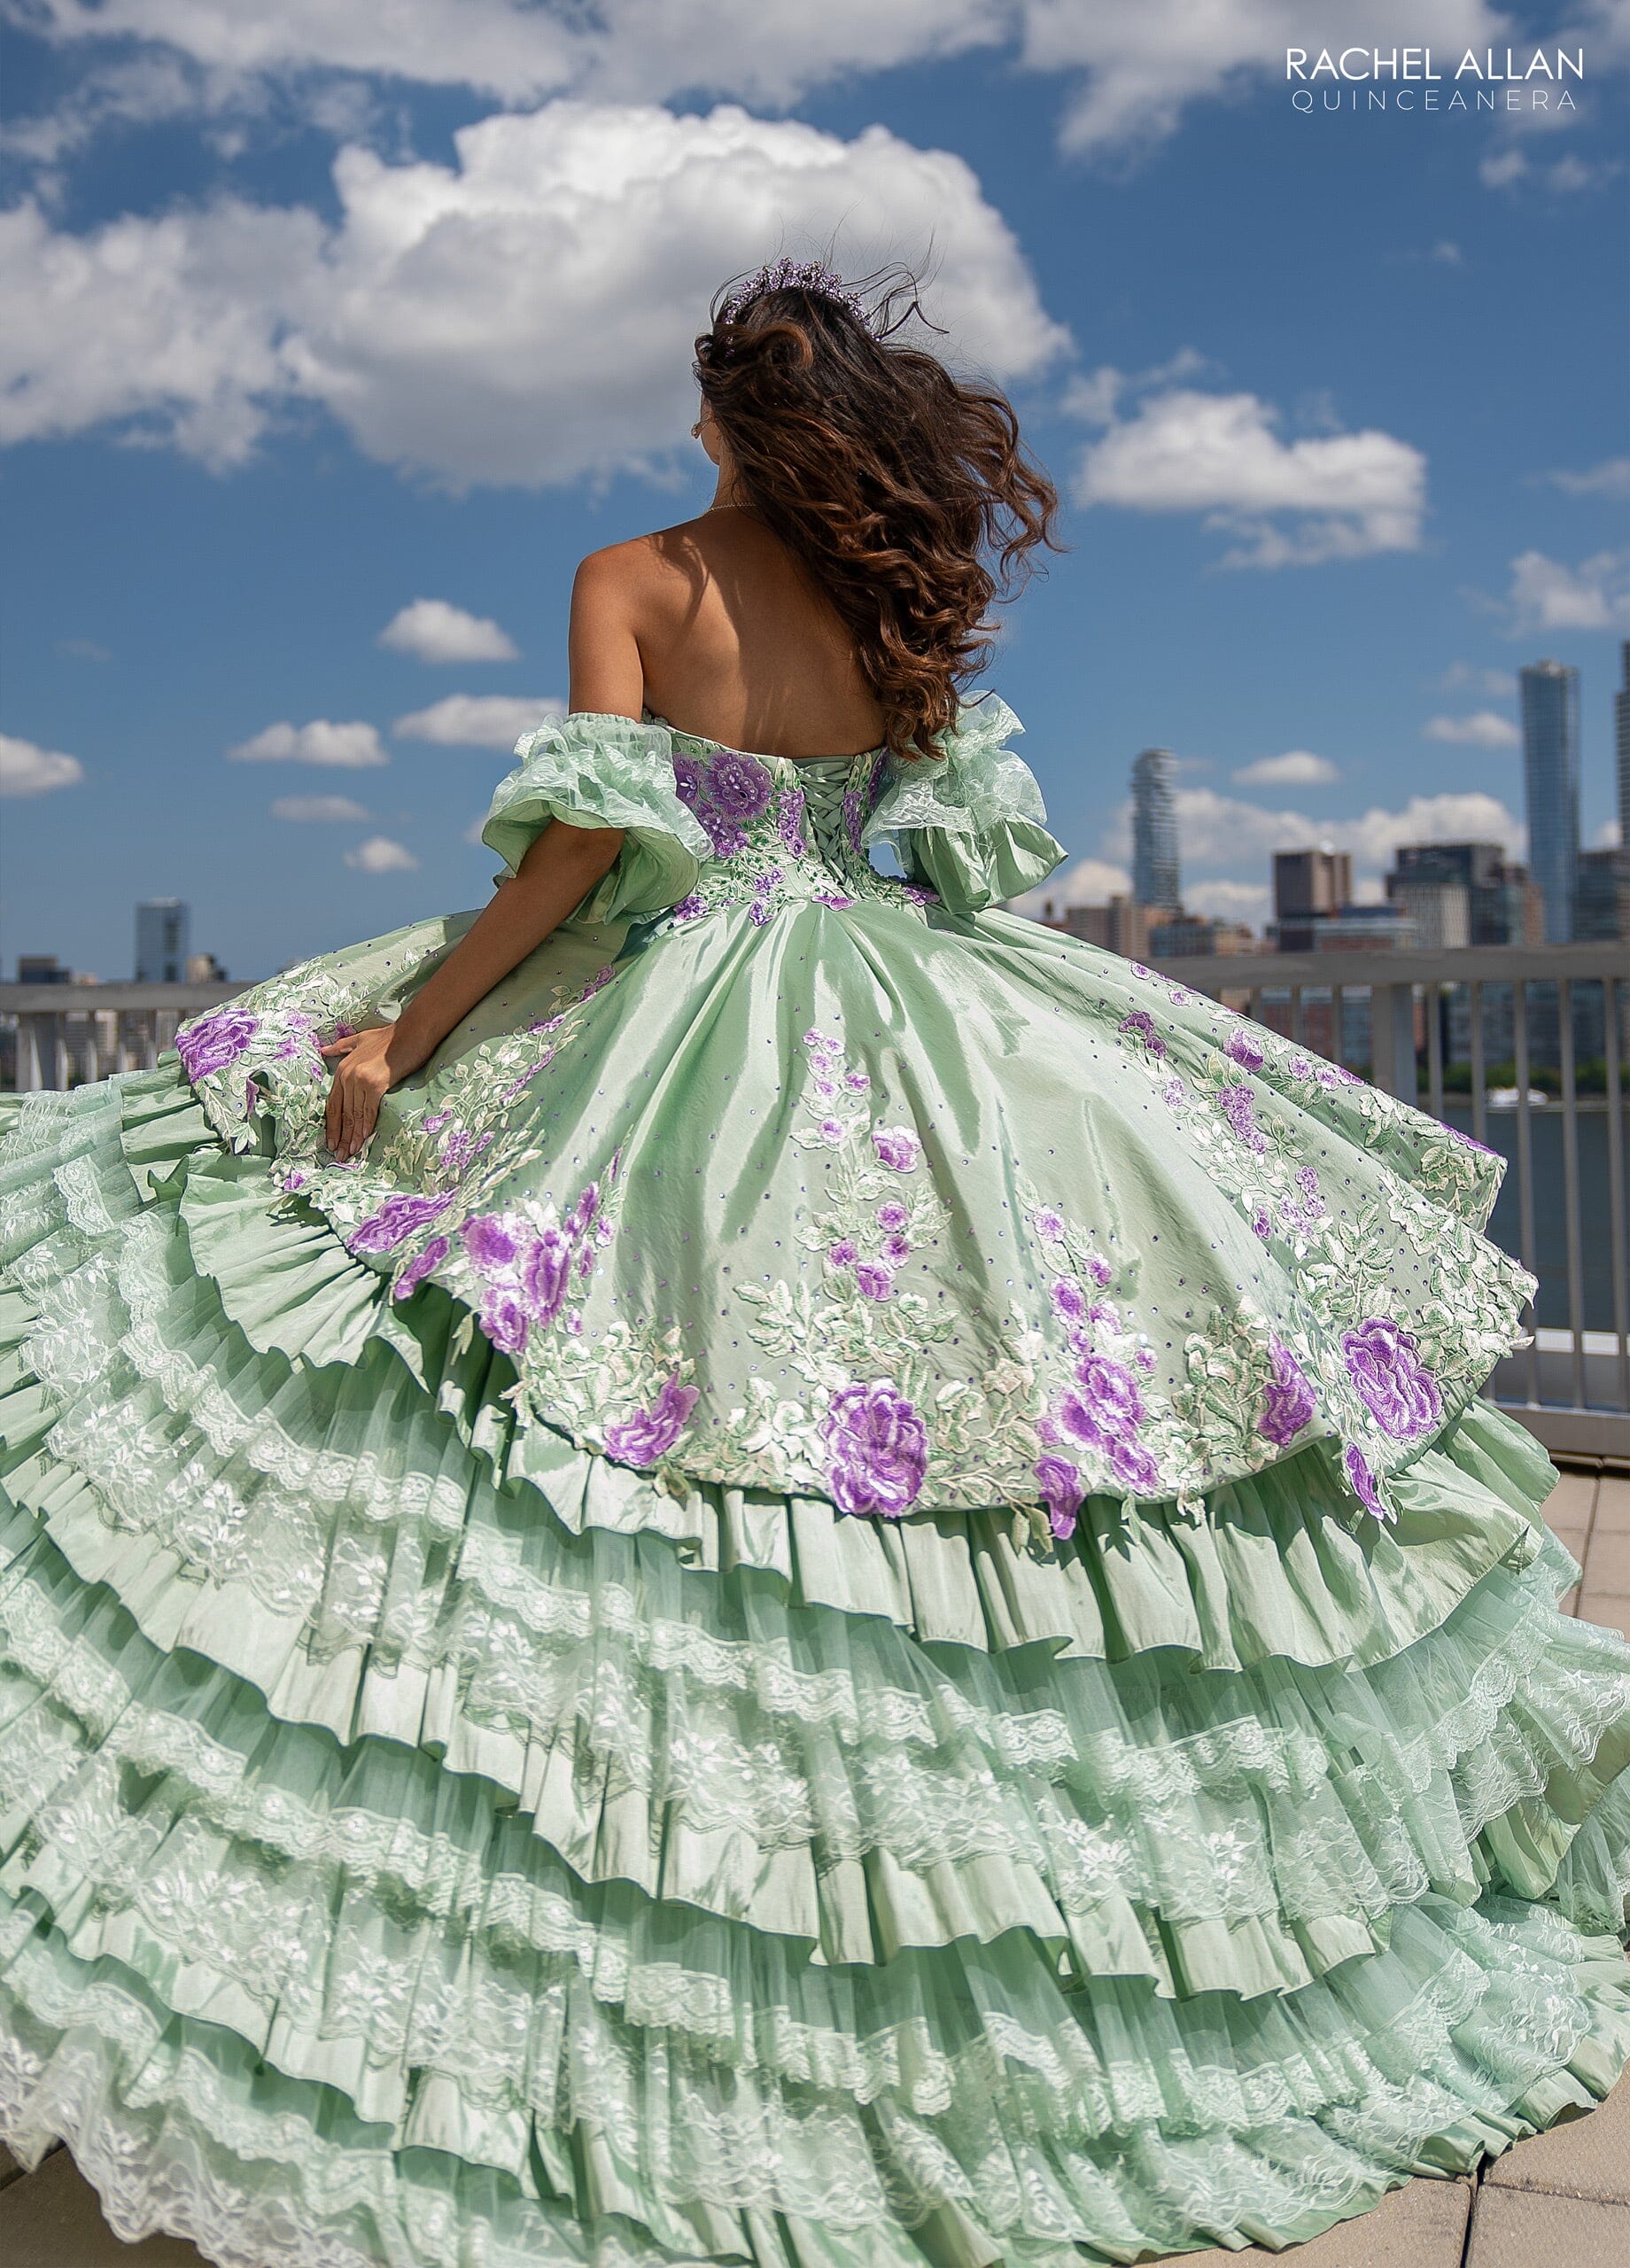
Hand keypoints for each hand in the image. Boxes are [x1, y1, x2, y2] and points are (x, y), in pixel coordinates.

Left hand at [319, 1025, 425, 1160]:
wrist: (412, 1032)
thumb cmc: (391, 1036)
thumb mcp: (360, 1039)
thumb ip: (341, 1047)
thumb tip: (323, 1051)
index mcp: (343, 1069)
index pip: (334, 1103)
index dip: (333, 1124)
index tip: (332, 1141)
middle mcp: (347, 1075)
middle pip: (342, 1112)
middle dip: (340, 1135)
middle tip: (339, 1155)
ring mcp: (360, 1079)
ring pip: (354, 1114)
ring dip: (352, 1136)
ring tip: (350, 1153)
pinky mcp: (375, 1084)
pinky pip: (368, 1109)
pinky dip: (366, 1125)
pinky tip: (364, 1138)